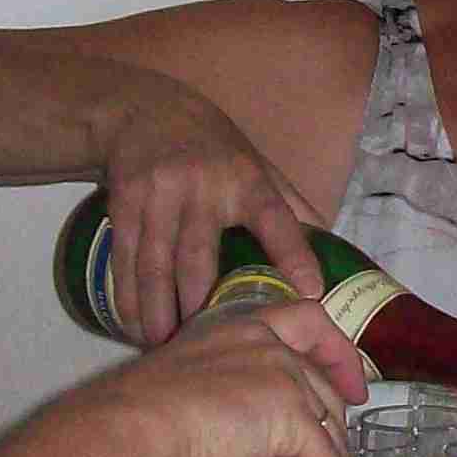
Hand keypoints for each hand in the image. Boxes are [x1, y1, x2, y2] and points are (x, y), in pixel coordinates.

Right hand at [96, 80, 328, 342]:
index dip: (293, 254)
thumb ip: (290, 205)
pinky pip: (125, 258)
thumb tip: (332, 246)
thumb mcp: (257, 163)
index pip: (275, 218)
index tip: (310, 292)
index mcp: (246, 179)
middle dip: (197, 308)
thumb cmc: (212, 145)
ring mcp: (160, 193)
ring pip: (155, 265)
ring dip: (157, 312)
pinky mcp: (125, 200)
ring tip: (162, 346)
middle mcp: (204, 186)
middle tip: (203, 346)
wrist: (144, 110)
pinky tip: (133, 322)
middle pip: (198, 258)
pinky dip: (128, 296)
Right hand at [136, 297, 362, 456]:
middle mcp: (269, 344)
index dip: (336, 349)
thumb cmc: (130, 416)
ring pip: (331, 427)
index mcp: (239, 328)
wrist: (127, 430)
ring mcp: (283, 378)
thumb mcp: (174, 388)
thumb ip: (201, 395)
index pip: (306, 320)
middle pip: (324, 384)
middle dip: (338, 423)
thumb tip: (197, 432)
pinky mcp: (290, 419)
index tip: (349, 383)